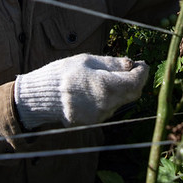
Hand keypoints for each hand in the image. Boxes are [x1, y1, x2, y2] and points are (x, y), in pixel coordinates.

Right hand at [14, 54, 148, 128]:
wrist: (40, 97)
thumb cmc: (62, 73)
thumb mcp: (87, 60)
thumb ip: (112, 63)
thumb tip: (131, 64)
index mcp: (105, 85)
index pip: (135, 82)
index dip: (142, 72)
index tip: (142, 64)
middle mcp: (106, 104)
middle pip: (132, 94)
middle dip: (135, 81)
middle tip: (131, 69)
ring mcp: (100, 116)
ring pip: (121, 102)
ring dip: (122, 90)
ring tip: (109, 77)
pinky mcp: (93, 122)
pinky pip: (109, 109)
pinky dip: (109, 98)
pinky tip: (97, 90)